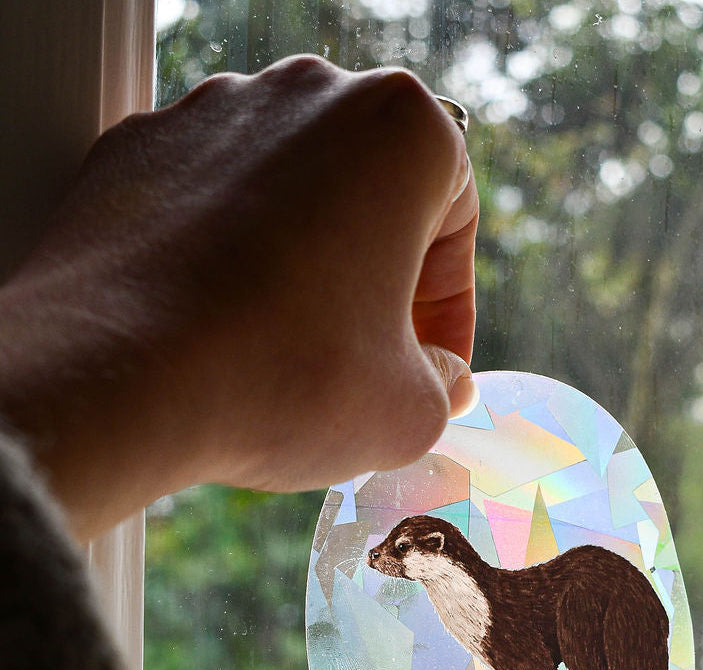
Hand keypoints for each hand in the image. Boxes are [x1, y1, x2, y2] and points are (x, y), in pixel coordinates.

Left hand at [0, 57, 478, 539]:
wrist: (114, 380)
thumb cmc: (286, 379)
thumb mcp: (411, 410)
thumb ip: (444, 383)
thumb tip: (439, 376)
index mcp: (401, 129)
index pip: (454, 221)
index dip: (451, 308)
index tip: (433, 363)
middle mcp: (308, 94)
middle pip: (374, 197)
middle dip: (382, 279)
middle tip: (372, 357)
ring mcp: (213, 111)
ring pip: (294, 196)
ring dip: (308, 264)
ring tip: (291, 347)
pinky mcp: (138, 148)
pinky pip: (213, 203)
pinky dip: (230, 257)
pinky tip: (225, 328)